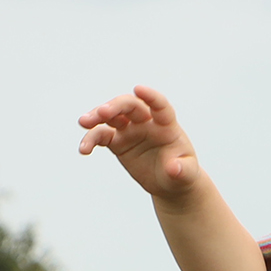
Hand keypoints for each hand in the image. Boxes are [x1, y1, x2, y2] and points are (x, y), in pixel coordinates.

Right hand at [77, 85, 198, 201]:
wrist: (170, 182)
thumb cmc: (183, 173)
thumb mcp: (187, 174)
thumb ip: (183, 170)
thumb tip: (173, 168)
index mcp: (166, 124)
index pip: (159, 105)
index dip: (150, 96)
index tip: (138, 89)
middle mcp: (146, 122)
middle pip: (129, 106)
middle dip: (115, 106)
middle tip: (102, 112)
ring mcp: (130, 130)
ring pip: (111, 117)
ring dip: (97, 117)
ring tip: (83, 122)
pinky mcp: (118, 142)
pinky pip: (102, 136)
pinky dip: (92, 140)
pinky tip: (84, 149)